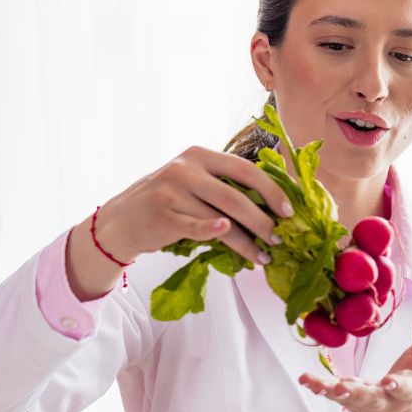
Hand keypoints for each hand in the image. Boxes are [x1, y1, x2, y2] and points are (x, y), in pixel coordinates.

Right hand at [70, 147, 295, 298]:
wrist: (122, 219)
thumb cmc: (168, 201)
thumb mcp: (194, 181)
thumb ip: (224, 184)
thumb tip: (274, 202)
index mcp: (200, 155)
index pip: (245, 170)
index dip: (272, 190)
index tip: (290, 211)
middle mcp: (185, 169)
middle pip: (236, 196)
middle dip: (264, 220)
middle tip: (280, 239)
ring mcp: (171, 192)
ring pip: (221, 219)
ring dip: (248, 242)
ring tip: (263, 255)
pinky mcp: (162, 217)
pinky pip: (198, 229)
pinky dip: (220, 237)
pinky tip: (241, 252)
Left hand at [299, 311, 411, 411]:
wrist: (407, 410)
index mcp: (409, 390)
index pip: (404, 389)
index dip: (397, 386)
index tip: (389, 383)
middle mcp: (385, 401)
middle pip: (370, 399)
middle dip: (355, 395)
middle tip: (341, 390)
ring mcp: (364, 403)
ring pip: (347, 399)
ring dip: (330, 392)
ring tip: (314, 384)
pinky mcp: (349, 399)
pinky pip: (333, 394)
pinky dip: (319, 387)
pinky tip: (306, 380)